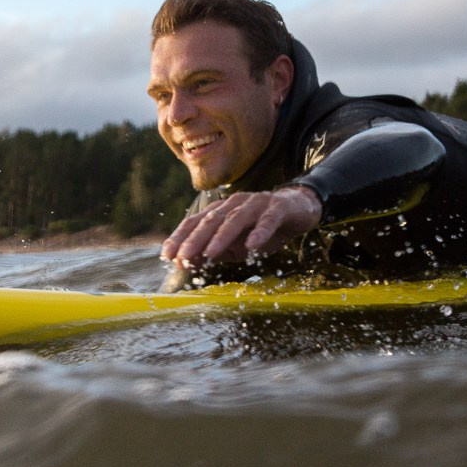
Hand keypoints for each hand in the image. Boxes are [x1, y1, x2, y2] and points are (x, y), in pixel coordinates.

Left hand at [161, 186, 322, 268]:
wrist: (298, 209)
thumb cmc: (263, 228)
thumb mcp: (236, 245)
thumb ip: (214, 252)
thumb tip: (187, 263)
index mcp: (221, 211)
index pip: (195, 223)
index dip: (180, 238)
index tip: (167, 256)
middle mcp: (235, 204)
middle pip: (211, 221)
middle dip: (195, 240)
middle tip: (183, 258)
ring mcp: (256, 203)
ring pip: (236, 219)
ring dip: (222, 237)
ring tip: (211, 254)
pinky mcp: (278, 207)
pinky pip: (268, 219)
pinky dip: (260, 232)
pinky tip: (253, 245)